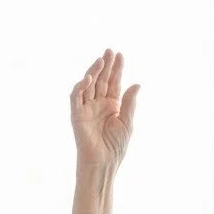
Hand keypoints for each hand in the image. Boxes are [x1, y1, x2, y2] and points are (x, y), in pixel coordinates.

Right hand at [70, 49, 138, 173]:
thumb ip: (130, 103)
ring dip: (94, 72)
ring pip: (88, 85)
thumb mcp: (127, 123)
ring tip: (101, 60)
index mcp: (112, 105)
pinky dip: (81, 87)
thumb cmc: (115, 147)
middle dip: (105, 65)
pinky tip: (89, 78)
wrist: (103, 163)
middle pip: (101, 80)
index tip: (120, 55)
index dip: (116, 69)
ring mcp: (87, 109)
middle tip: (109, 51)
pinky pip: (76, 98)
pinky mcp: (77, 115)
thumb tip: (136, 83)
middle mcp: (98, 104)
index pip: (113, 82)